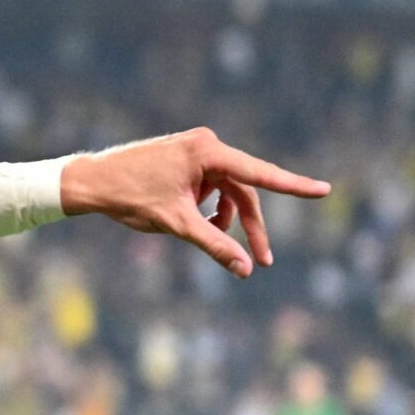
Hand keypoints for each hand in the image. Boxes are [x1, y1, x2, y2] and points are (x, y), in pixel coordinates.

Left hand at [62, 127, 330, 278]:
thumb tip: (244, 269)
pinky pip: (210, 186)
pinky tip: (199, 223)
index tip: (324, 190)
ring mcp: (195, 150)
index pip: (259, 174)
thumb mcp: (177, 225)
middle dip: (251, 225)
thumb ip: (215, 245)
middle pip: (244, 190)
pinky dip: (211, 208)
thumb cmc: (130, 197)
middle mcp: (205, 145)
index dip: (294, 186)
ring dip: (228, 218)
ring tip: (215, 241)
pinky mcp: (185, 159)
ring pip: (228, 190)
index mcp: (207, 152)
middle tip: (261, 260)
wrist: (90, 182)